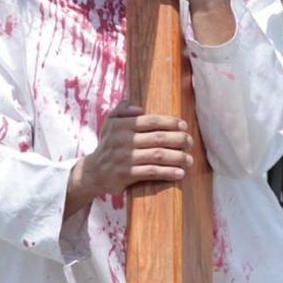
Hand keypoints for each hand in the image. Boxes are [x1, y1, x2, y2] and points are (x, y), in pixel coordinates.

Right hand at [71, 102, 193, 198]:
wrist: (92, 172)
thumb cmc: (108, 145)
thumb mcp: (109, 123)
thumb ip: (122, 110)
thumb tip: (139, 107)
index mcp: (122, 125)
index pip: (152, 121)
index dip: (171, 122)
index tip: (184, 126)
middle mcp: (123, 140)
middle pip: (159, 138)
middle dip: (179, 140)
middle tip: (190, 143)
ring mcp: (124, 158)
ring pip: (158, 155)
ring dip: (177, 157)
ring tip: (189, 160)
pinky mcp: (125, 174)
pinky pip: (151, 172)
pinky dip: (168, 172)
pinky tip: (180, 173)